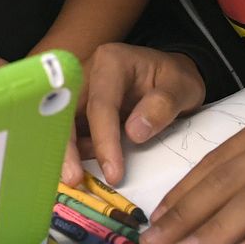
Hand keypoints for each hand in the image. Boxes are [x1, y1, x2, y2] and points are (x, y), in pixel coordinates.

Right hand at [66, 43, 205, 185]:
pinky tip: (79, 173)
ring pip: (62, 124)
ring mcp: (80, 94)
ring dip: (65, 153)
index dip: (104, 140)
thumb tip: (134, 133)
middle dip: (67, 147)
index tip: (114, 172)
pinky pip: (70, 134)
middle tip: (73, 179)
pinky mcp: (79, 112)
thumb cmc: (175, 81)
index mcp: (111, 62)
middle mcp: (88, 75)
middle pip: (67, 111)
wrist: (170, 81)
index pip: (101, 104)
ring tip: (74, 181)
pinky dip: (73, 154)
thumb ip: (162, 105)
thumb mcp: (182, 88)